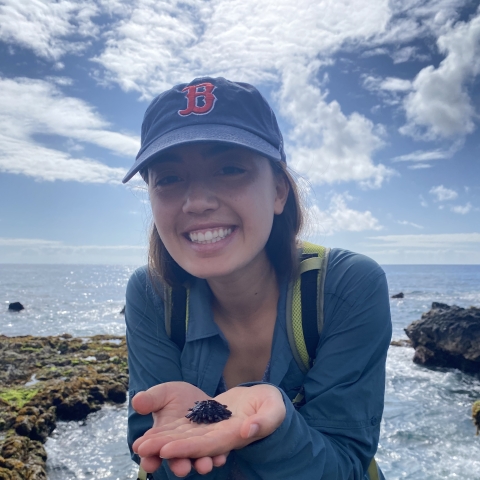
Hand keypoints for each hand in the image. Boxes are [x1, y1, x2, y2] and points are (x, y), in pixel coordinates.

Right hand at [132, 382, 227, 475]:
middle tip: (180, 467)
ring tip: (203, 465)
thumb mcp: (164, 394)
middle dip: (178, 464)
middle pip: (178, 459)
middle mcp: (180, 449)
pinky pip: (218, 453)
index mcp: (162, 440)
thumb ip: (152, 399)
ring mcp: (199, 448)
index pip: (153, 449)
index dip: (149, 451)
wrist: (203, 397)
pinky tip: (221, 457)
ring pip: (199, 460)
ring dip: (201, 464)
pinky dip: (219, 457)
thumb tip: (137, 402)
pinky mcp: (216, 444)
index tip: (142, 449)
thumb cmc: (178, 398)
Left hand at [134, 384, 285, 468]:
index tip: (165, 449)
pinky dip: (170, 431)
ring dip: (163, 441)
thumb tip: (247, 431)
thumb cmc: (272, 404)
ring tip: (141, 443)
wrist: (264, 399)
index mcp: (234, 437)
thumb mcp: (274, 409)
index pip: (207, 446)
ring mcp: (211, 431)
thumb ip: (264, 420)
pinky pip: (186, 428)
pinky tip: (152, 432)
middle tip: (141, 447)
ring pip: (184, 438)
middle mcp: (219, 438)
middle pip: (190, 445)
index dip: (187, 449)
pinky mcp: (206, 422)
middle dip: (166, 447)